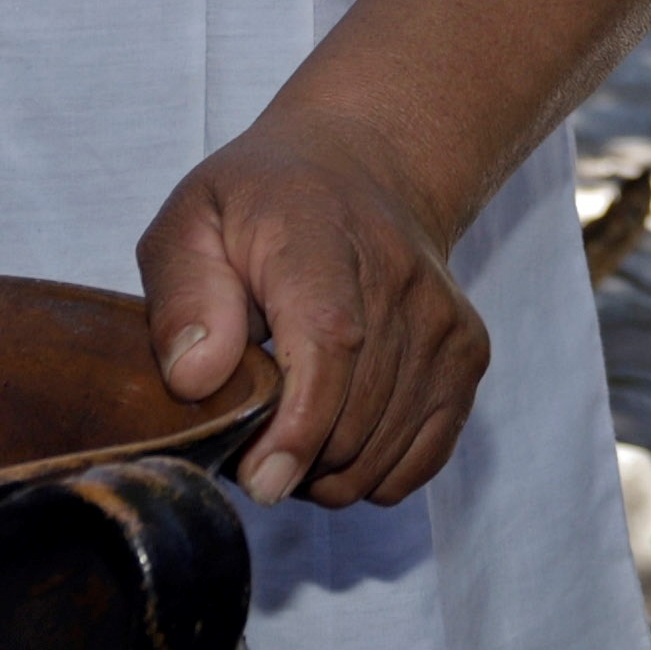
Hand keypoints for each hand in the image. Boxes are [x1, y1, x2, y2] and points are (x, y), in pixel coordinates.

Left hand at [139, 120, 489, 509]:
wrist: (365, 170)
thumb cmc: (262, 206)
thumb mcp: (190, 224)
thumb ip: (182, 298)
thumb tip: (197, 379)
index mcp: (320, 237)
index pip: (331, 340)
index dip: (299, 424)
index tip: (261, 479)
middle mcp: (400, 277)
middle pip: (355, 417)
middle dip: (291, 462)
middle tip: (244, 442)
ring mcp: (444, 320)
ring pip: (384, 454)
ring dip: (325, 474)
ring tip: (285, 431)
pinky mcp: (467, 355)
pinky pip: (420, 462)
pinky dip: (371, 476)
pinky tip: (334, 436)